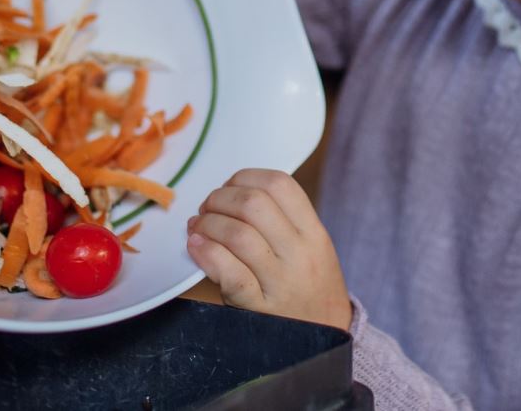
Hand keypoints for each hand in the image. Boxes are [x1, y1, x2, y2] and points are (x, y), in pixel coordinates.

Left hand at [187, 169, 352, 329]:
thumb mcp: (313, 251)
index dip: (246, 177)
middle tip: (208, 208)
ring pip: (237, 234)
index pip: (280, 185)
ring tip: (198, 227)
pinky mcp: (258, 308)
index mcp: (315, 234)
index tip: (230, 186)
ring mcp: (280, 282)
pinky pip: (228, 272)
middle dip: (220, 198)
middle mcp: (300, 254)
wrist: (324, 343)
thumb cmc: (310, 291)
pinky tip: (196, 247)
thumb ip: (283, 222)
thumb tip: (231, 193)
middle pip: (254, 203)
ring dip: (208, 223)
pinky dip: (205, 253)